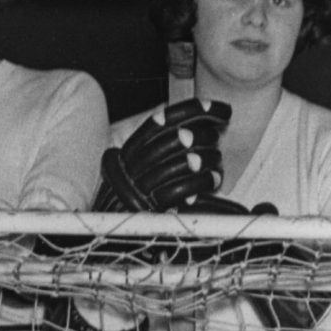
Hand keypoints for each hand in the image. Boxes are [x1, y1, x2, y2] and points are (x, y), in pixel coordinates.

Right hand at [96, 98, 229, 211]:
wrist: (113, 222)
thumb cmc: (135, 188)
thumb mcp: (140, 161)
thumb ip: (160, 141)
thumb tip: (188, 117)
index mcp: (132, 148)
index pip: (163, 120)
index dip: (191, 111)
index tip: (215, 107)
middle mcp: (134, 162)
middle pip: (174, 138)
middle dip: (201, 134)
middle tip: (217, 136)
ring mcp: (142, 184)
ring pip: (180, 163)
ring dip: (206, 158)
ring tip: (218, 159)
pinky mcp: (151, 205)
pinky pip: (181, 189)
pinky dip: (202, 182)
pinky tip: (215, 178)